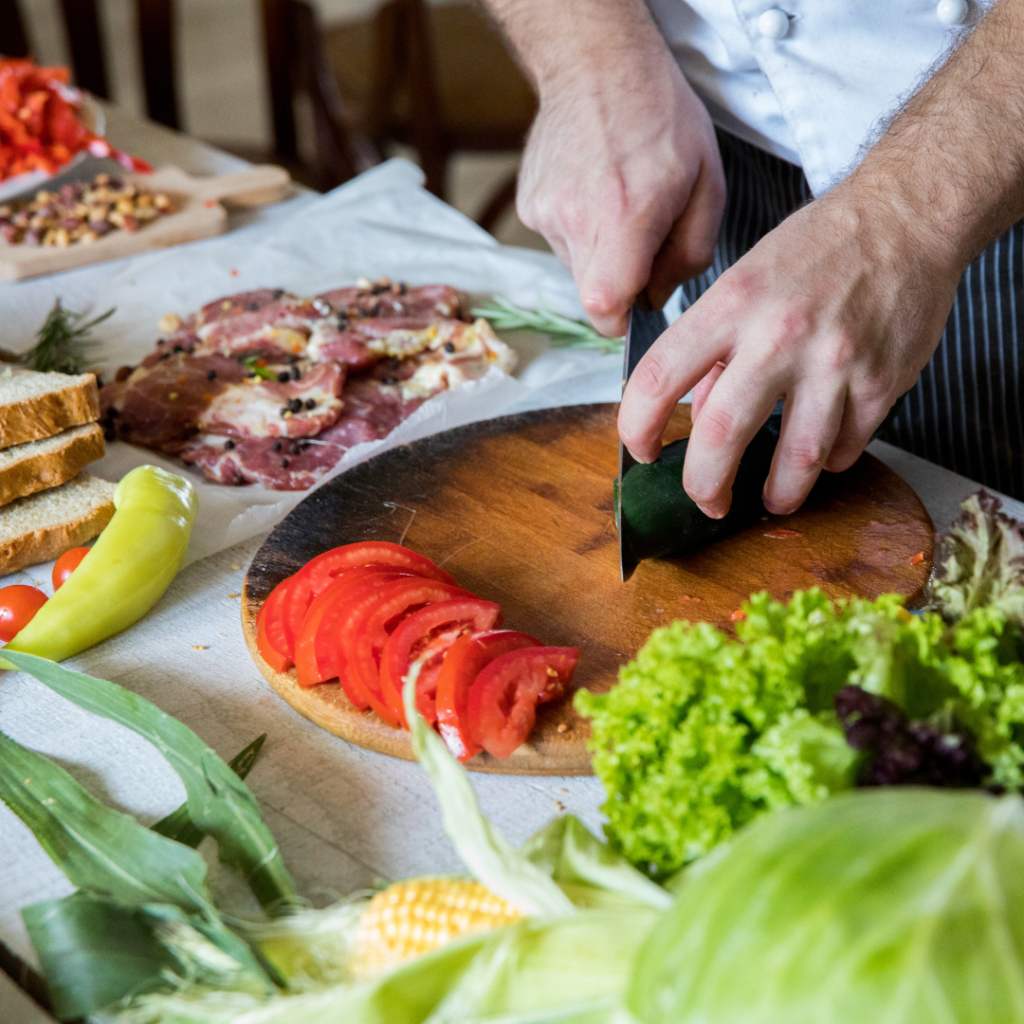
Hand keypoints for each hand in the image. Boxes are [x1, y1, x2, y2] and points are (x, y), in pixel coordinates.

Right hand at [516, 44, 725, 336]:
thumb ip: (690, 255)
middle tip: (641, 238)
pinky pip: (561, 242)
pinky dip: (581, 229)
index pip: (605, 307)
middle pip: (593, 295)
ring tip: (617, 202)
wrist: (598, 65)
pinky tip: (595, 191)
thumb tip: (657, 298)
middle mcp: (577, 219)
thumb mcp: (709, 184)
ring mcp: (546, 213)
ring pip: (578, 268)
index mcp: (626, 215)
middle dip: (621, 282)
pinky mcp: (530, 206)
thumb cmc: (660, 118)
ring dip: (602, 251)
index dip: (622, 322)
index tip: (637, 309)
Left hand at [617, 181, 961, 516]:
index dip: (636, 427)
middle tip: (706, 502)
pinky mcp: (883, 381)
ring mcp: (834, 361)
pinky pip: (847, 445)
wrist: (905, 215)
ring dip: (779, 493)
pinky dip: (830, 460)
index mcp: (731, 304)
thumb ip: (715, 352)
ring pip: (797, 459)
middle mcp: (778, 334)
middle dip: (704, 484)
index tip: (640, 450)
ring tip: (772, 500)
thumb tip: (697, 419)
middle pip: (722, 433)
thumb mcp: (744, 281)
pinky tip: (822, 454)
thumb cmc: (816, 248)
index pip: (657, 377)